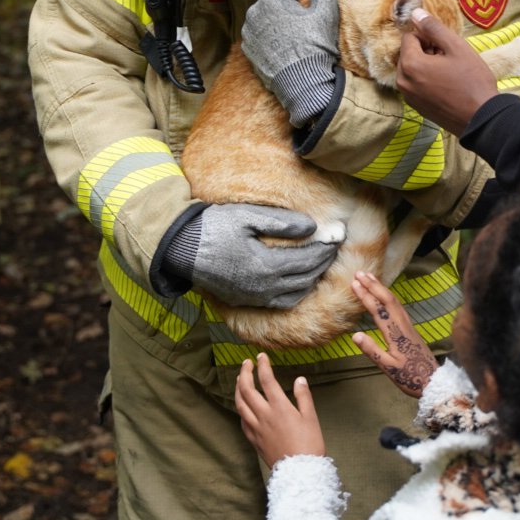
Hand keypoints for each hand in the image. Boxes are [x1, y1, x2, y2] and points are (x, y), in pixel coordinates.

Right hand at [172, 203, 339, 308]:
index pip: (309, 259)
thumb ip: (282, 223)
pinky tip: (300, 280)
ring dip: (313, 278)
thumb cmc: (214, 227)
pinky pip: (281, 302)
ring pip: (297, 293)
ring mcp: (255, 297)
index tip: (337, 235)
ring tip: (320, 261)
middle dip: (324, 261)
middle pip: (306, 277)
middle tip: (333, 246)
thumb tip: (312, 226)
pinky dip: (297, 292)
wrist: (182, 249)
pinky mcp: (247, 301)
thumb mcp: (248, 217)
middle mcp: (264, 287)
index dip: (326, 247)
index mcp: (267, 265)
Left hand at [236, 352, 325, 467]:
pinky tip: (243, 406)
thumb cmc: (309, 445)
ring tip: (240, 379)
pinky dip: (240, 409)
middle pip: (247, 389)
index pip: (267, 380)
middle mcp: (264, 415)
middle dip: (245, 373)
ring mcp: (256, 428)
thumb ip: (304, 397)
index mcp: (280, 407)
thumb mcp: (311, 418)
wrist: (299, 472)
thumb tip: (299, 379)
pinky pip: (242, 420)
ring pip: (240, 404)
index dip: (263, 366)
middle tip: (247, 363)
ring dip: (238, 388)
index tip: (261, 356)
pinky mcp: (254, 440)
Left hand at [241, 0, 340, 127]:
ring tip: (304, 15)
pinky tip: (291, 34)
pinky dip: (277, 29)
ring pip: (271, 13)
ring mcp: (250, 34)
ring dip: (286, 11)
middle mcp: (254, 13)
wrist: (303, 86)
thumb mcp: (325, 11)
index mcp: (270, 0)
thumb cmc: (315, 47)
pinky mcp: (250, 51)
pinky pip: (265, 32)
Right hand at [350, 271, 436, 397]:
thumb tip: (354, 335)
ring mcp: (408, 325)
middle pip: (387, 298)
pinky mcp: (411, 328)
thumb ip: (372, 350)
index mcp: (395, 333)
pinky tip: (385, 295)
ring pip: (394, 300)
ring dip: (381, 287)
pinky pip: (398, 306)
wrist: (432, 380)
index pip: (378, 309)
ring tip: (370, 277)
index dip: (365, 295)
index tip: (354, 283)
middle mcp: (402, 324)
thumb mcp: (388, 367)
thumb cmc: (409, 376)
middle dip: (373, 284)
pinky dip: (389, 295)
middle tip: (359, 272)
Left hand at [395, 9, 496, 136]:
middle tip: (449, 57)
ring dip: (427, 65)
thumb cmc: (471, 81)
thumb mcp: (456, 48)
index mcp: (410, 65)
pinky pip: (416, 85)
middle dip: (425, 51)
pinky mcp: (417, 108)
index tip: (444, 44)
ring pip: (412, 69)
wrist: (481, 118)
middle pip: (408, 53)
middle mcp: (403, 82)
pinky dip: (427, 80)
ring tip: (450, 71)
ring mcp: (409, 97)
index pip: (409, 37)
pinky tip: (447, 84)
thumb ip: (434, 28)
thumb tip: (416, 13)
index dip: (427, 36)